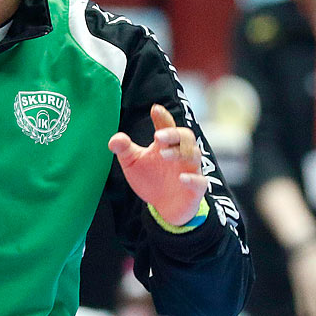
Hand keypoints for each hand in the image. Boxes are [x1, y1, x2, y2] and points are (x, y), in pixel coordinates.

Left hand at [108, 104, 208, 226]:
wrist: (164, 207)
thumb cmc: (150, 178)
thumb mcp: (132, 163)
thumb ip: (124, 149)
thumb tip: (115, 139)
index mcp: (166, 144)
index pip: (167, 127)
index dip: (163, 118)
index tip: (155, 109)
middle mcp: (181, 154)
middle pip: (185, 136)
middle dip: (173, 134)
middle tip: (157, 136)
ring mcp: (191, 170)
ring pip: (194, 155)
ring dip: (180, 153)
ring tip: (163, 154)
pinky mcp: (196, 189)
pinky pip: (200, 181)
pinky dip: (192, 179)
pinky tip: (182, 178)